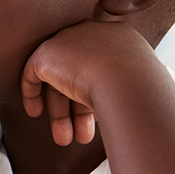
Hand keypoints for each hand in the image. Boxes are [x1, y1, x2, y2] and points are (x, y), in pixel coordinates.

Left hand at [20, 20, 155, 145]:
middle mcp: (92, 34)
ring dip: (62, 113)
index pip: (100, 66)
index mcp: (119, 38)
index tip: (97, 116)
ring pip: (59, 79)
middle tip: (82, 136)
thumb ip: (127, 87)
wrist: (126, 80)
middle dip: (79, 110)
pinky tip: (36, 113)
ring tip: (65, 139)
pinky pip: (33, 73)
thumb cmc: (141, 87)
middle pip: (78, 74)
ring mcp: (68, 41)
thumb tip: (126, 106)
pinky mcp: (46, 54)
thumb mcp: (140, 84)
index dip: (96, 93)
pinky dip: (33, 94)